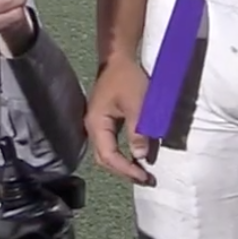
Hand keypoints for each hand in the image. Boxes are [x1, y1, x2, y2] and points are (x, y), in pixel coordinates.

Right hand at [83, 58, 153, 184]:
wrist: (118, 59)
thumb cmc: (127, 79)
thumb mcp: (137, 104)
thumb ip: (137, 130)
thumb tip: (140, 156)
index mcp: (96, 124)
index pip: (108, 156)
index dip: (126, 169)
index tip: (145, 176)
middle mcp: (92, 128)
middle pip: (104, 159)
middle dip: (124, 171)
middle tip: (145, 179)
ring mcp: (96, 125)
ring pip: (106, 153)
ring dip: (122, 165)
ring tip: (140, 173)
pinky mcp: (103, 121)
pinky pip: (110, 144)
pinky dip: (121, 154)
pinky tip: (134, 156)